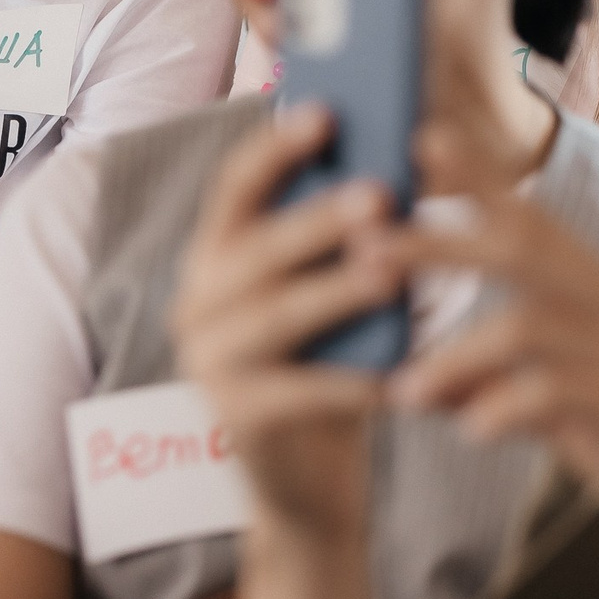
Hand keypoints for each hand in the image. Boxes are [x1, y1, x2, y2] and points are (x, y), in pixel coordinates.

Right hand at [173, 106, 400, 542]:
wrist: (307, 486)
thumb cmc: (329, 368)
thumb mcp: (329, 298)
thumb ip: (343, 243)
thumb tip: (402, 166)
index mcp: (216, 257)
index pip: (234, 187)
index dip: (276, 148)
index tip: (326, 113)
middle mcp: (197, 301)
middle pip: (256, 247)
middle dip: (318, 218)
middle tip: (379, 195)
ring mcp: (208, 361)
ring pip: (276, 315)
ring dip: (337, 291)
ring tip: (393, 274)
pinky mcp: (234, 419)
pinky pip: (297, 391)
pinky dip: (351, 380)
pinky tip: (399, 372)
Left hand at [381, 190, 598, 598]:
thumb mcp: (561, 403)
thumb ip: (496, 382)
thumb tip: (413, 383)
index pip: (532, 216)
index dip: (477, 176)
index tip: (418, 140)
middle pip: (521, 250)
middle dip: (439, 245)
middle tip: (365, 250)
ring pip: (529, 326)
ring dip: (456, 357)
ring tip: (403, 392)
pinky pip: (562, 393)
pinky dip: (507, 408)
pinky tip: (470, 431)